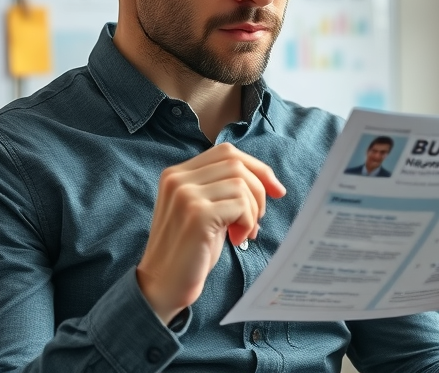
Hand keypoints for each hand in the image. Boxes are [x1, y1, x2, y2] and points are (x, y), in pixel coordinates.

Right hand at [136, 143, 285, 322]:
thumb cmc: (189, 251)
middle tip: (257, 219)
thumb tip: (268, 181)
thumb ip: (223, 190)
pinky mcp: (197, 213)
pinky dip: (247, 222)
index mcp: (177, 174)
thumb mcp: (204, 211)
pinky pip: (240, 204)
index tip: (276, 190)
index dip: (257, 168)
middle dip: (259, 189)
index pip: (226, 153)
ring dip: (252, 210)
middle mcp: (177, 178)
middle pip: (236, 164)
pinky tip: (237, 240)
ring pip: (241, 183)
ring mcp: (185, 194)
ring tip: (243, 233)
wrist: (163, 286)